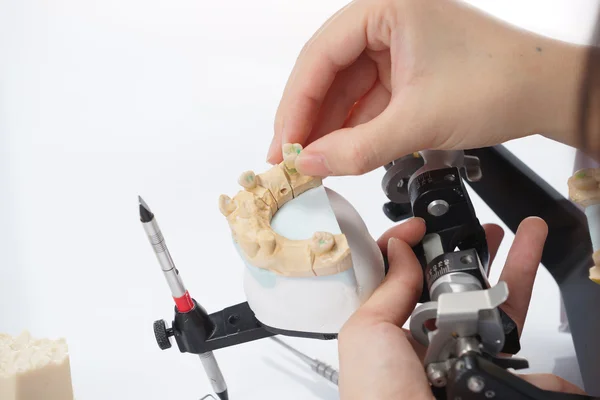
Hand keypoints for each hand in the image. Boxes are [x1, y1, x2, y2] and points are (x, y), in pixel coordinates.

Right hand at [268, 0, 583, 176]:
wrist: (547, 95)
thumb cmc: (497, 85)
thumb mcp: (417, 121)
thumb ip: (357, 148)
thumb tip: (309, 165)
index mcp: (384, 7)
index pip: (320, 56)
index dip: (295, 105)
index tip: (282, 145)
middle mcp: (385, 21)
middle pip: (327, 73)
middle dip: (309, 120)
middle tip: (289, 159)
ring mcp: (395, 47)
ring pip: (345, 90)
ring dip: (329, 128)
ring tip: (311, 163)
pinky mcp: (405, 72)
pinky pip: (367, 101)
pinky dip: (353, 129)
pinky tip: (339, 153)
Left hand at [337, 217, 586, 398]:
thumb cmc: (376, 397)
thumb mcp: (367, 332)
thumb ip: (387, 288)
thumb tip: (399, 248)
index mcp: (393, 329)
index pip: (406, 278)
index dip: (413, 247)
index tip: (423, 226)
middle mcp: (430, 340)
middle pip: (456, 286)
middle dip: (472, 254)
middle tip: (487, 230)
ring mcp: (464, 356)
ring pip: (492, 304)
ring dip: (511, 269)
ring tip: (525, 237)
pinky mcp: (493, 373)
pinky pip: (516, 339)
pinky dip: (528, 306)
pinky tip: (536, 279)